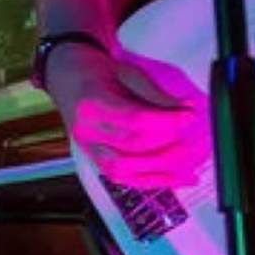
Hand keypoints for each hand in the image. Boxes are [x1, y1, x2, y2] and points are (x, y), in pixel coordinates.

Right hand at [49, 43, 209, 189]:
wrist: (67, 79)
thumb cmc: (97, 73)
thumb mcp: (128, 73)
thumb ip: (157, 95)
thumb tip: (186, 110)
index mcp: (93, 102)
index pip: (134, 118)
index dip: (165, 121)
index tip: (188, 117)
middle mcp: (86, 129)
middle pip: (131, 146)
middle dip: (165, 147)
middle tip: (188, 144)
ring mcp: (87, 147)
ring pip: (124, 169)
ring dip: (158, 172)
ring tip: (184, 170)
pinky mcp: (92, 159)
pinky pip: (120, 178)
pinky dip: (147, 181)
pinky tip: (170, 181)